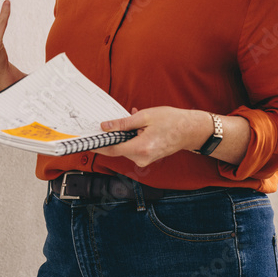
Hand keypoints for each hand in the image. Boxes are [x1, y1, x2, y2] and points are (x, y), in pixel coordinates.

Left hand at [95, 107, 212, 167]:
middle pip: (118, 149)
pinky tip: (139, 126)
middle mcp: (142, 158)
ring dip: (124, 135)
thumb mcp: (145, 116)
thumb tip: (105, 127)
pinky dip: (132, 138)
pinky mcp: (148, 158)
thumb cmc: (172, 121)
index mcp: (140, 148)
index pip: (112, 150)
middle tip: (108, 122)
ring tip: (135, 120)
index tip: (86, 141)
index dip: (97, 146)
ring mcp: (145, 160)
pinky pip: (133, 148)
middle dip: (112, 136)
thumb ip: (123, 123)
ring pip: (126, 147)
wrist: (190, 130)